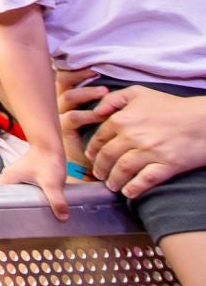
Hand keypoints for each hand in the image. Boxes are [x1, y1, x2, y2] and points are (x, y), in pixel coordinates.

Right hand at [0, 143, 69, 218]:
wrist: (51, 146)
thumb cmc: (47, 160)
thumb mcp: (52, 182)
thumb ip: (56, 199)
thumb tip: (63, 217)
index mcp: (7, 179)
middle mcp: (9, 179)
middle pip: (2, 198)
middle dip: (7, 211)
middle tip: (12, 227)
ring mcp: (16, 179)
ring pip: (12, 196)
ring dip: (17, 206)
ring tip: (22, 222)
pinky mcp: (25, 180)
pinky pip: (21, 194)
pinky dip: (25, 202)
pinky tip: (33, 210)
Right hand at [55, 68, 102, 165]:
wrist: (87, 163)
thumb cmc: (96, 135)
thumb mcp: (98, 113)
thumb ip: (101, 100)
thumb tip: (113, 84)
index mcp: (66, 97)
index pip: (66, 76)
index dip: (78, 69)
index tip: (95, 66)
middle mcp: (59, 103)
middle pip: (62, 80)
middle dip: (79, 75)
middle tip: (96, 74)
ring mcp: (59, 116)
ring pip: (68, 97)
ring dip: (87, 93)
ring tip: (104, 92)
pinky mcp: (62, 130)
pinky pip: (73, 117)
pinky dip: (89, 114)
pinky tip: (101, 115)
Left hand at [85, 85, 205, 199]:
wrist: (204, 119)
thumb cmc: (171, 105)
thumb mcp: (139, 93)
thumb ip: (114, 99)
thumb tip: (96, 111)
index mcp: (123, 119)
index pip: (100, 138)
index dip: (93, 150)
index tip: (91, 158)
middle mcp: (133, 135)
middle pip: (108, 156)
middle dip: (100, 168)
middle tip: (99, 175)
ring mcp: (150, 151)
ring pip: (123, 169)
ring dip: (114, 180)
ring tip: (112, 186)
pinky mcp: (168, 164)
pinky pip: (145, 180)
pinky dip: (134, 188)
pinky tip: (129, 193)